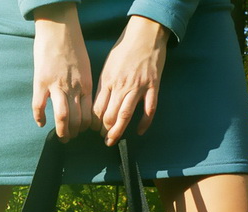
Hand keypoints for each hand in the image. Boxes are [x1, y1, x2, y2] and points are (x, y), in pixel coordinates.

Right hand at [32, 3, 92, 142]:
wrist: (59, 28)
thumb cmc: (73, 45)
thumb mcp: (86, 66)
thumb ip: (84, 83)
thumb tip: (82, 99)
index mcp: (86, 85)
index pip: (89, 114)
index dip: (86, 127)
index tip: (82, 131)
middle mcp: (73, 89)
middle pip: (77, 120)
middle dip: (74, 133)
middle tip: (70, 138)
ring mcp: (56, 86)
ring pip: (61, 117)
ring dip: (62, 131)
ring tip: (60, 136)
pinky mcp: (41, 82)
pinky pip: (39, 106)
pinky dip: (39, 118)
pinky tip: (41, 123)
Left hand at [92, 16, 169, 146]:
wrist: (146, 34)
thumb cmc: (125, 49)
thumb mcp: (108, 65)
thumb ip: (104, 84)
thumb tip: (99, 103)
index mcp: (108, 80)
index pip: (98, 107)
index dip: (95, 122)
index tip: (95, 129)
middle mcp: (121, 85)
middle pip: (110, 114)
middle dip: (105, 130)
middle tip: (105, 139)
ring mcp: (138, 86)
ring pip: (126, 114)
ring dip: (118, 131)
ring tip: (113, 140)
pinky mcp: (153, 86)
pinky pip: (149, 109)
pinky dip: (144, 122)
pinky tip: (139, 131)